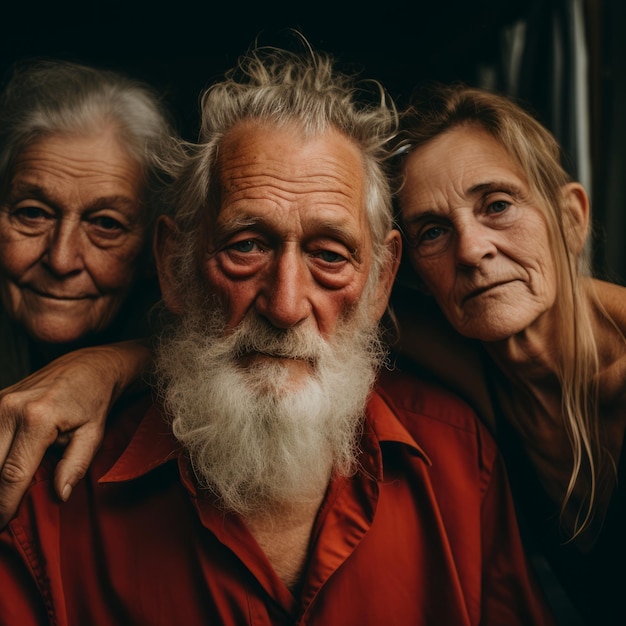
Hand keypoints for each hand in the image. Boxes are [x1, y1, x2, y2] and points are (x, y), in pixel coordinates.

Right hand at [0, 340, 151, 527]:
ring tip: (2, 494)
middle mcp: (10, 408)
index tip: (2, 525)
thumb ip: (75, 466)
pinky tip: (0, 471)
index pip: (12, 474)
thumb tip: (59, 496)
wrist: (89, 366)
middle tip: (0, 517)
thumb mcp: (93, 435)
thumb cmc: (94, 401)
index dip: (4, 505)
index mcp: (37, 419)